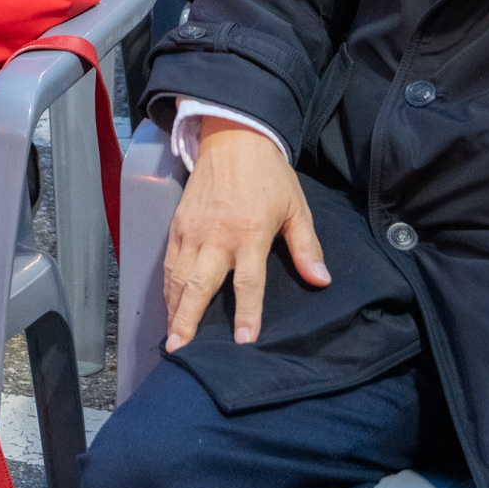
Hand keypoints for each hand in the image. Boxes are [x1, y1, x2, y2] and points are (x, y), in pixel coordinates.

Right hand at [162, 119, 328, 351]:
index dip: (247, 313)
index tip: (243, 342)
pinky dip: (167, 287)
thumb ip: (306, 247)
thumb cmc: (269, 175)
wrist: (233, 138)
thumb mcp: (296, 208)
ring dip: (174, 308)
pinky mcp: (177, 224)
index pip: (248, 282)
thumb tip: (320, 280)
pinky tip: (169, 305)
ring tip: (171, 337)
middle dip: (188, 319)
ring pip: (178, 276)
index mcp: (250, 233)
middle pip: (199, 285)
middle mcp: (217, 235)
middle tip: (180, 349)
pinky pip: (170, 262)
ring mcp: (193, 230)